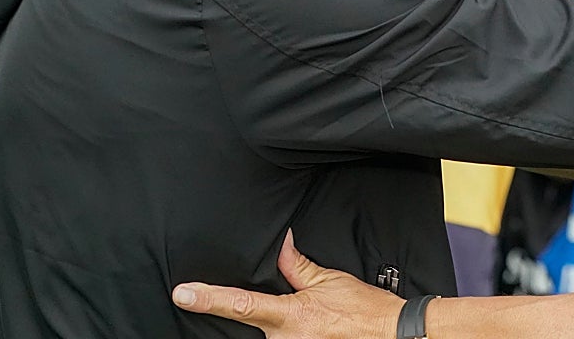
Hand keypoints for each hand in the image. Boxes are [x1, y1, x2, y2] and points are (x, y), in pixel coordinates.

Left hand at [171, 231, 399, 337]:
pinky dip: (296, 332)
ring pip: (272, 335)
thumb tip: (279, 244)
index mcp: (289, 316)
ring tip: (323, 319)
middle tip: (312, 309)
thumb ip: (296, 266)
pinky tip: (319, 327)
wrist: (389, 334)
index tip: (184, 294)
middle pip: (256, 324)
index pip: (240, 303)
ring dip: (289, 325)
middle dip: (273, 312)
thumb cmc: (364, 309)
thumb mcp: (328, 280)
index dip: (209, 298)